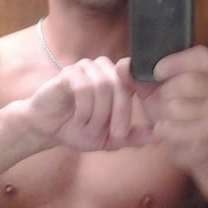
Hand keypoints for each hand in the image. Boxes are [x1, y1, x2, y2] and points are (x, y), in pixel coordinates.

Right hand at [27, 56, 156, 151]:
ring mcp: (87, 68)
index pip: (137, 85)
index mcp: (119, 81)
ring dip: (99, 114)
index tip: (126, 131)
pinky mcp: (69, 73)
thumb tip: (159, 137)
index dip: (135, 107)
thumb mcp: (110, 139)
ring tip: (91, 128)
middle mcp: (105, 70)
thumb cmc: (79, 130)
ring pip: (104, 86)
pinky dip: (84, 109)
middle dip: (120, 114)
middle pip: (122, 86)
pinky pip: (84, 88)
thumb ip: (133, 137)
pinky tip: (78, 119)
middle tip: (116, 136)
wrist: (47, 129)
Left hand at [117, 47, 207, 166]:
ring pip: (183, 107)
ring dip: (164, 112)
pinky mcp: (207, 131)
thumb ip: (135, 75)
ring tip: (161, 114)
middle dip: (167, 91)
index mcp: (202, 68)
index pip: (200, 57)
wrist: (182, 139)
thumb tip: (122, 66)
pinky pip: (182, 130)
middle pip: (192, 82)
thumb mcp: (148, 87)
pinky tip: (161, 128)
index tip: (156, 71)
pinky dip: (166, 130)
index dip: (178, 62)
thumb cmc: (167, 105)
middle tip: (160, 97)